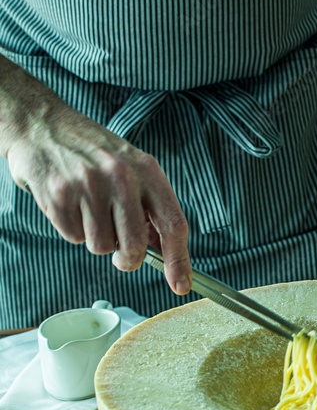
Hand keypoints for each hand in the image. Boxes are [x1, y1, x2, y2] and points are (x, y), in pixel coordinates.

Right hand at [1, 74, 191, 295]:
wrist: (43, 125)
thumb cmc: (92, 150)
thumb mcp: (131, 167)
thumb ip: (149, 205)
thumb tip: (162, 248)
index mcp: (147, 170)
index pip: (173, 223)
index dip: (179, 260)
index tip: (181, 284)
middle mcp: (121, 177)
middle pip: (135, 246)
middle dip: (129, 259)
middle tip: (121, 253)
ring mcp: (89, 186)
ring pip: (102, 247)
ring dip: (97, 239)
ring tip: (90, 210)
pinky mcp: (60, 196)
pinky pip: (74, 238)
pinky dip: (73, 229)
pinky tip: (71, 204)